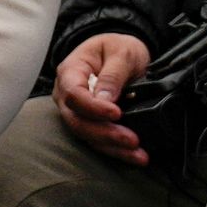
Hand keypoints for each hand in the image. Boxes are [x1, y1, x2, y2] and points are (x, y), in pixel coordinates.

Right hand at [53, 32, 151, 164]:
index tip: (116, 113)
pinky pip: (99, 142)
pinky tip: (136, 157)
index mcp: (71, 72)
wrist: (123, 54)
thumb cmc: (118, 49)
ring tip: (138, 154)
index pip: (74, 94)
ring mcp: (77, 113)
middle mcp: (67, 96)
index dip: (93, 107)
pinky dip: (118, 151)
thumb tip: (106, 99)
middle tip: (132, 139)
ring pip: (88, 136)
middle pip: (78, 121)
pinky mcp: (90, 124)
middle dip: (105, 133)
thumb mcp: (122, 51)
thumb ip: (113, 74)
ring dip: (113, 147)